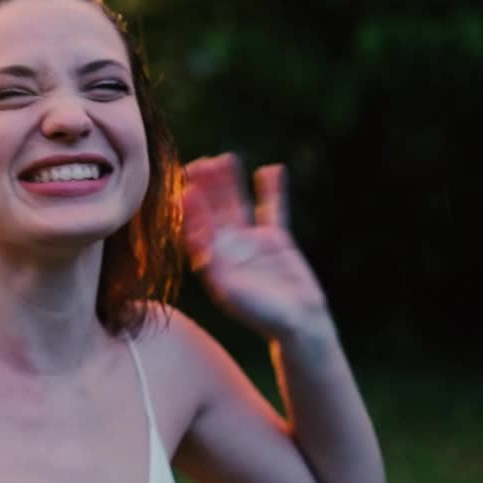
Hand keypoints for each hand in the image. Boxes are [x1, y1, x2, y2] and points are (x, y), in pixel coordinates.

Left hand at [182, 153, 329, 341]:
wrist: (298, 324)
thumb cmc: (261, 313)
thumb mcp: (229, 289)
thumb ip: (212, 262)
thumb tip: (195, 234)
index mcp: (211, 261)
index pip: (196, 228)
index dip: (190, 208)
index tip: (184, 188)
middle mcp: (227, 248)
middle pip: (213, 211)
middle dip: (205, 188)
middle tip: (197, 163)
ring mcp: (251, 242)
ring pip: (238, 204)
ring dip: (231, 183)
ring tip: (225, 158)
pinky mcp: (276, 239)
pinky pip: (274, 209)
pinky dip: (273, 191)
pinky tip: (271, 169)